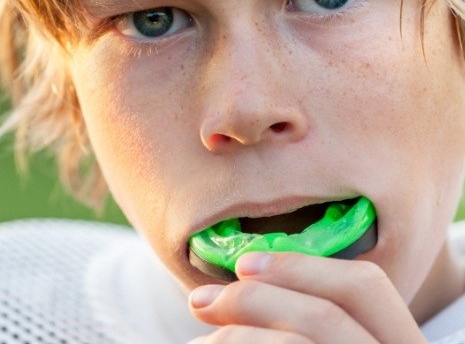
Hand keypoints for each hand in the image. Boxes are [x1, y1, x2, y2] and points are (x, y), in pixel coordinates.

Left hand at [188, 252, 426, 342]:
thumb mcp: (327, 334)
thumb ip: (307, 318)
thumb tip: (247, 276)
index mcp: (400, 343)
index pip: (365, 287)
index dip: (301, 266)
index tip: (243, 264)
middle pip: (325, 315)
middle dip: (253, 299)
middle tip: (200, 301)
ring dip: (235, 337)